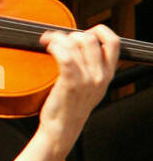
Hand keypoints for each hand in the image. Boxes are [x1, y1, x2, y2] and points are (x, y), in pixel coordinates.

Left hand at [37, 24, 119, 156]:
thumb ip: (93, 67)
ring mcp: (86, 80)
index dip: (98, 31)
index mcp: (107, 75)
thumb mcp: (91, 87)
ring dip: (58, 38)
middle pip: (90, 39)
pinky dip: (55, 46)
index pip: (113, 42)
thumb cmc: (70, 107)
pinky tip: (48, 47)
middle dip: (71, 35)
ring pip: (76, 44)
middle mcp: (99, 76)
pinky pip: (65, 55)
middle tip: (58, 40)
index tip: (84, 33)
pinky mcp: (70, 83)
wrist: (61, 129)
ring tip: (49, 42)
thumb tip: (82, 43)